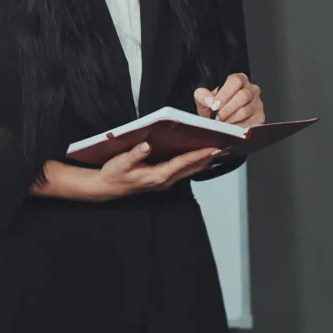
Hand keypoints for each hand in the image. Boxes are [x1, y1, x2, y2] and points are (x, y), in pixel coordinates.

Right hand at [92, 141, 222, 200]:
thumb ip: (134, 154)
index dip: (199, 155)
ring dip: (203, 161)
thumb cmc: (114, 174)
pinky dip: (193, 163)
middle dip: (208, 158)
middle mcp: (165, 180)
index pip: (183, 163)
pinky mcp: (162, 179)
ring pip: (189, 171)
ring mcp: (164, 181)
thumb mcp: (121, 163)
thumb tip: (146, 145)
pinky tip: (198, 157)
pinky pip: (183, 171)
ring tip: (217, 151)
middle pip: (192, 168)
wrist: (107, 187)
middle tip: (224, 147)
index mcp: (158, 176)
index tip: (213, 148)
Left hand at [194, 73, 264, 126]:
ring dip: (230, 119)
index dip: (224, 94)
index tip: (214, 106)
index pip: (235, 81)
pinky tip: (230, 128)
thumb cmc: (214, 108)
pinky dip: (237, 128)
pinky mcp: (260, 117)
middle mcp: (251, 89)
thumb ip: (202, 96)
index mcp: (238, 80)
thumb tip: (209, 101)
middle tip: (216, 117)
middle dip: (227, 109)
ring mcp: (258, 103)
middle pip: (243, 96)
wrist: (219, 121)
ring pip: (245, 111)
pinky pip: (250, 123)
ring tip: (221, 123)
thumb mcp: (204, 100)